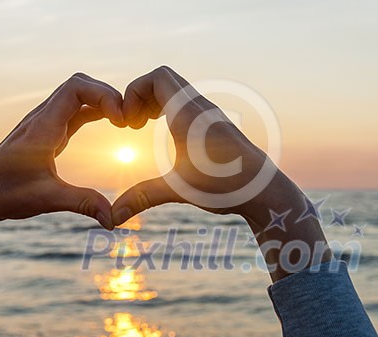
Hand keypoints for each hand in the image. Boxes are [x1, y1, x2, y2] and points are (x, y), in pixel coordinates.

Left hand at [0, 73, 122, 237]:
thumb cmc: (5, 193)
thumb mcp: (48, 199)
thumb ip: (83, 203)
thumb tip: (113, 218)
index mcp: (43, 127)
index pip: (76, 89)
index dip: (103, 95)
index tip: (121, 119)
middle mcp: (43, 118)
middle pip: (79, 84)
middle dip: (107, 95)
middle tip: (127, 119)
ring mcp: (45, 122)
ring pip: (77, 94)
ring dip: (102, 100)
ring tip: (123, 120)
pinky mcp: (48, 131)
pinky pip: (75, 110)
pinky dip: (95, 110)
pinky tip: (110, 123)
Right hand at [112, 67, 330, 280]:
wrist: (265, 190)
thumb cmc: (226, 187)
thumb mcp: (179, 189)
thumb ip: (143, 198)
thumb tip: (112, 218)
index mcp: (189, 115)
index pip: (157, 77)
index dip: (134, 91)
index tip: (127, 122)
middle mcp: (201, 108)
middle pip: (165, 79)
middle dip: (141, 95)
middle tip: (132, 123)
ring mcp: (211, 115)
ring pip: (178, 90)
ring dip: (156, 101)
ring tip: (143, 126)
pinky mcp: (217, 125)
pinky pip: (187, 103)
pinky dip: (170, 109)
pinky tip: (167, 135)